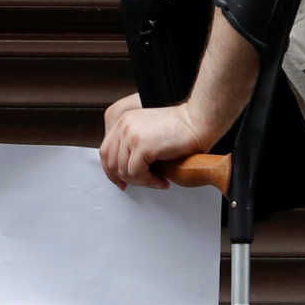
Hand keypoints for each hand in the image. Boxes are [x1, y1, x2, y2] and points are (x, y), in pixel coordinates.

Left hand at [100, 99, 216, 188]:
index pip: (106, 151)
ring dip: (141, 182)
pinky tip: (161, 180)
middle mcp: (124, 126)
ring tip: (157, 181)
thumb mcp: (148, 132)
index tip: (121, 181)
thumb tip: (125, 171)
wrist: (198, 121)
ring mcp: (130, 135)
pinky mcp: (141, 146)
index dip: (112, 171)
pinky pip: (136, 173)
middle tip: (143, 183)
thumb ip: (133, 145)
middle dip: (126, 179)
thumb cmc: (181, 128)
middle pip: (111, 163)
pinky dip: (149, 182)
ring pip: (123, 171)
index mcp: (123, 121)